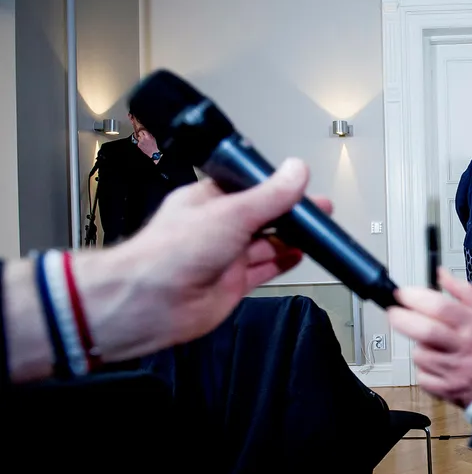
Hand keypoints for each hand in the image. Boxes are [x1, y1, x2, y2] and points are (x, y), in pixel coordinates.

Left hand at [79, 158, 329, 359]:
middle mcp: (217, 227)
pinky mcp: (233, 283)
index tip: (304, 186)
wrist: (150, 302)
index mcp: (209, 199)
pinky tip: (299, 254)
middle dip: (291, 214)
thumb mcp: (231, 213)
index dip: (279, 187)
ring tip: (317, 232)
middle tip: (319, 210)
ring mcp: (225, 256)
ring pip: (266, 243)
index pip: (251, 187)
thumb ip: (269, 195)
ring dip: (291, 238)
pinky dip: (283, 262)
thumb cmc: (170, 253)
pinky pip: (265, 269)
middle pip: (263, 216)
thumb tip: (296, 171)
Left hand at [135, 129, 160, 158]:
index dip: (143, 131)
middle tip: (143, 136)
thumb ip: (149, 134)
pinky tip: (143, 144)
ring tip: (144, 141)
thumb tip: (146, 132)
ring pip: (138, 137)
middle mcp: (143, 138)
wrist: (153, 152)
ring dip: (140, 138)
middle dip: (141, 134)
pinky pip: (138, 142)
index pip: (143, 130)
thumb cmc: (154, 146)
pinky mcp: (139, 145)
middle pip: (139, 133)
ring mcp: (140, 142)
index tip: (143, 132)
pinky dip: (140, 142)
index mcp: (148, 136)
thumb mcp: (153, 138)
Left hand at [388, 268, 471, 407]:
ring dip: (418, 345)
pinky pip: (421, 375)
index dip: (417, 297)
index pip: (442, 307)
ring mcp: (455, 370)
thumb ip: (464, 291)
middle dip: (403, 319)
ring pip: (420, 354)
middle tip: (395, 312)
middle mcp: (464, 348)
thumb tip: (442, 274)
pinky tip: (436, 363)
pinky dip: (423, 367)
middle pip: (426, 331)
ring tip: (431, 344)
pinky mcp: (447, 389)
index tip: (403, 293)